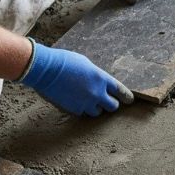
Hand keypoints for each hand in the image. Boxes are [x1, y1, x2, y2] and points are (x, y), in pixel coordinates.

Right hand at [18, 41, 133, 116]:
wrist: (45, 69)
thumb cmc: (64, 61)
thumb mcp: (86, 64)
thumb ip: (97, 76)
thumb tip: (100, 83)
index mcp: (102, 78)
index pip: (121, 92)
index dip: (126, 97)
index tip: (129, 100)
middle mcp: (97, 93)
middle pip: (112, 106)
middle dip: (110, 104)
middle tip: (106, 101)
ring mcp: (86, 103)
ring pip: (97, 112)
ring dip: (95, 107)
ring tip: (88, 100)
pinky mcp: (74, 109)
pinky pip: (83, 113)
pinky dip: (82, 109)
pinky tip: (76, 101)